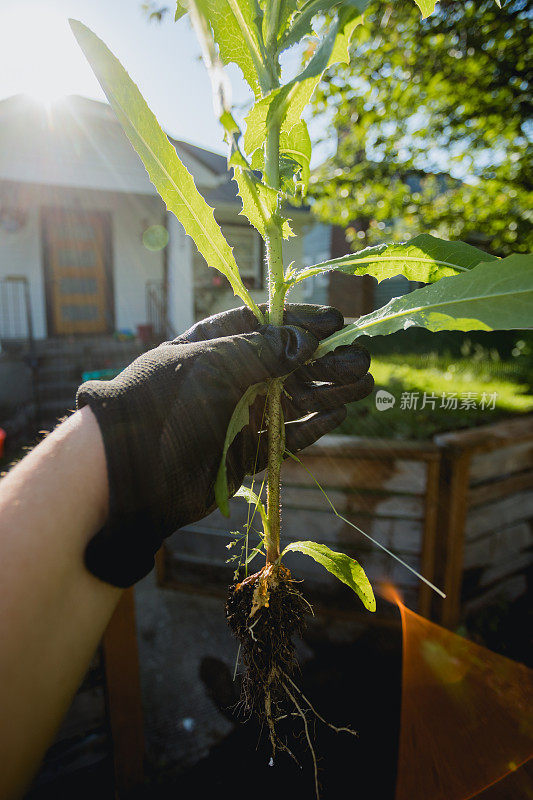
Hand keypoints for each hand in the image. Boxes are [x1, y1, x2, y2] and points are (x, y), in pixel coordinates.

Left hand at [76, 304, 372, 586]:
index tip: (337, 322)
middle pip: (289, 363)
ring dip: (330, 391)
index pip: (267, 323)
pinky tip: (341, 414)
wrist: (133, 471)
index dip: (303, 321)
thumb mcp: (213, 364)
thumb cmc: (165, 403)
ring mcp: (240, 415)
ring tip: (365, 382)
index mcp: (215, 344)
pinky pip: (289, 436)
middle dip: (326, 360)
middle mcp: (231, 377)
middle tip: (363, 357)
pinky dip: (315, 426)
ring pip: (295, 400)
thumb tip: (306, 340)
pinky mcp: (247, 452)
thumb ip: (263, 351)